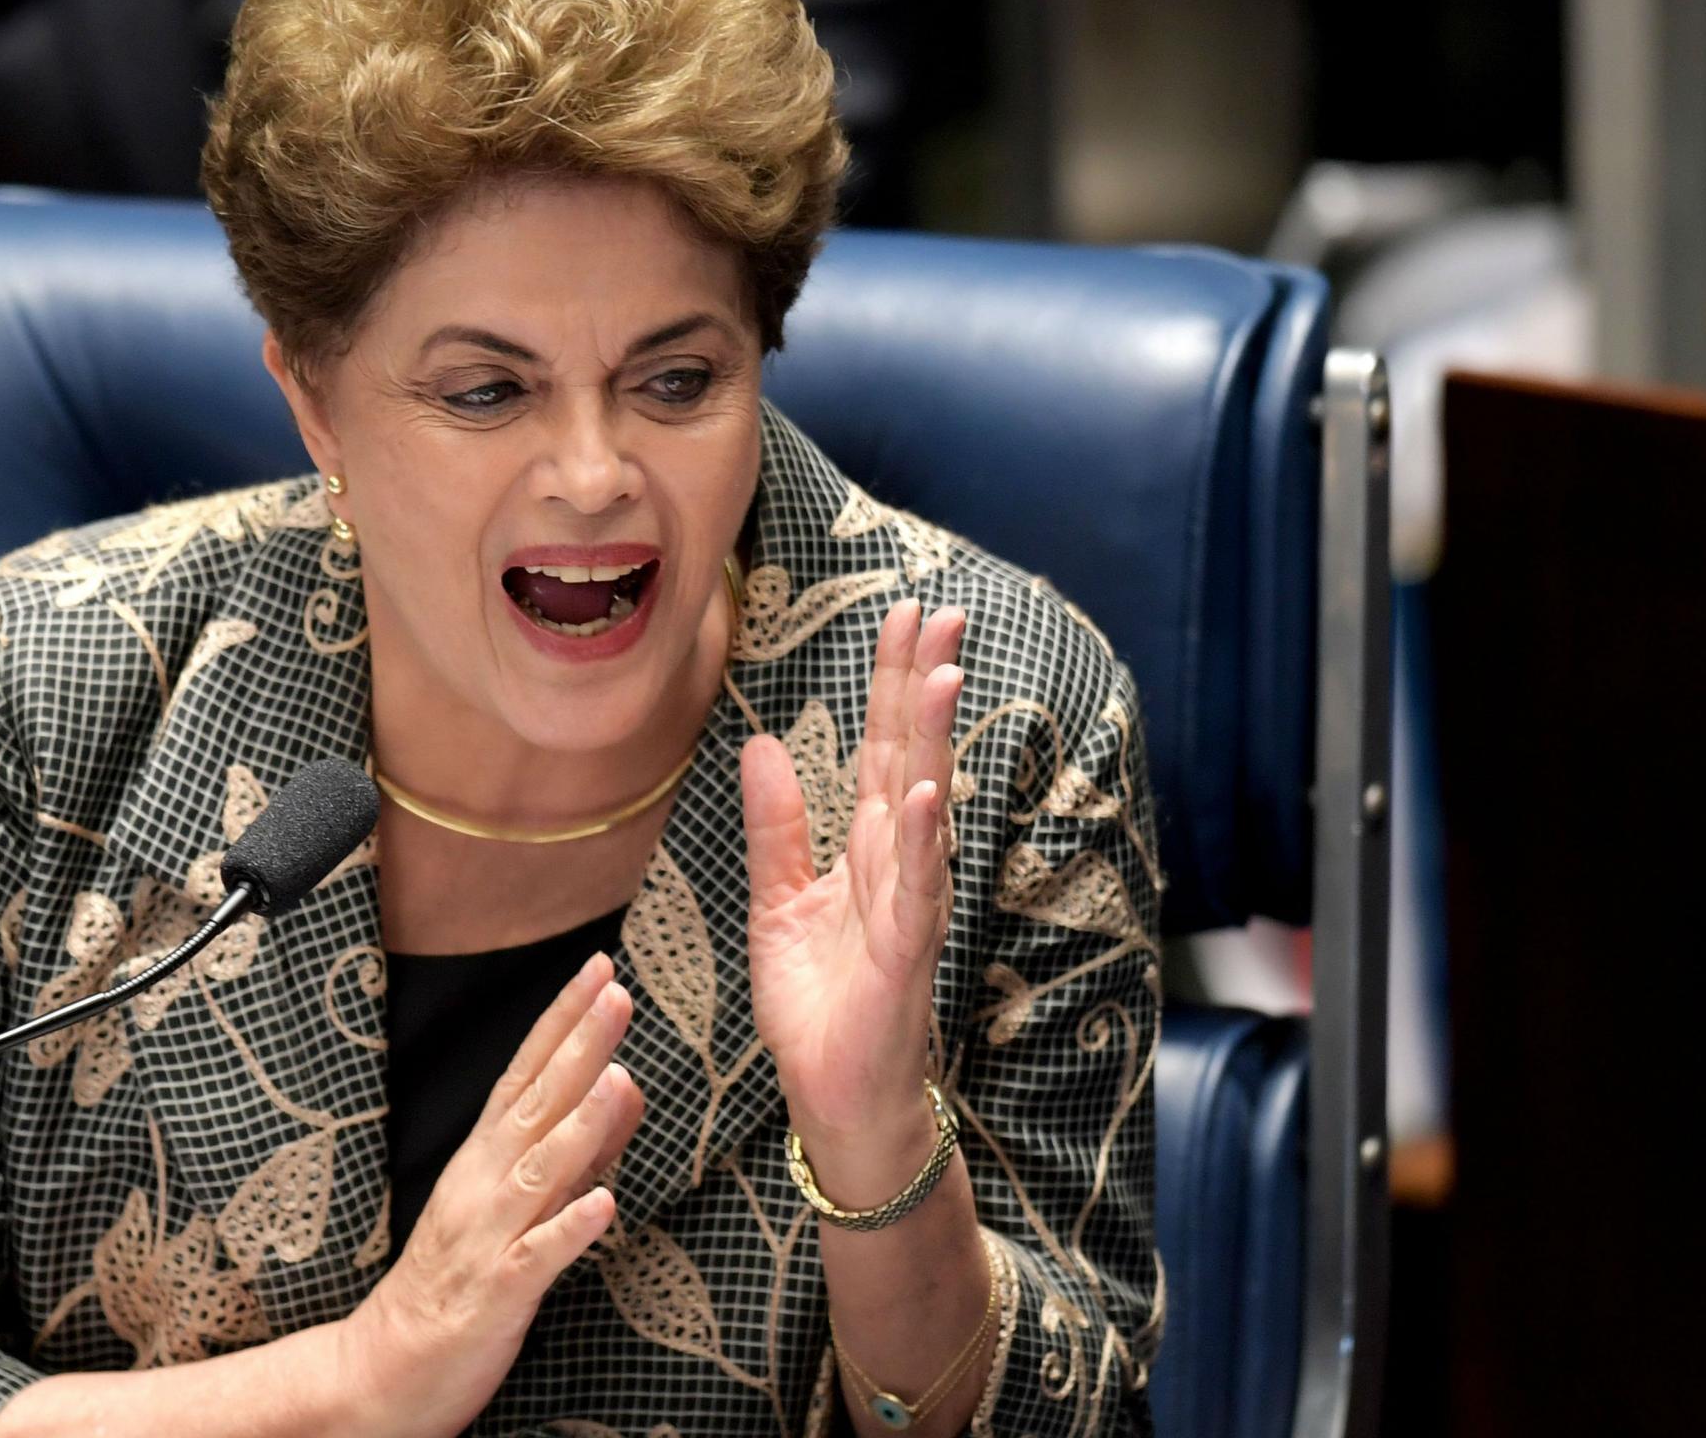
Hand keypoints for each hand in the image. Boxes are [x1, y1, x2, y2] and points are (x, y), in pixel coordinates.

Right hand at [339, 952, 646, 1437]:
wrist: (388, 1366)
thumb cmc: (460, 1276)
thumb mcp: (520, 1197)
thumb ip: (577, 1143)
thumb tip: (624, 1081)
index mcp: (486, 1156)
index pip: (528, 1072)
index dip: (563, 1020)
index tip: (600, 969)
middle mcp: (483, 1183)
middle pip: (534, 1103)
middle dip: (577, 1047)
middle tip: (616, 992)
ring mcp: (487, 1236)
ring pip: (536, 1171)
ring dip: (578, 1124)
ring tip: (618, 1077)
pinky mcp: (496, 1292)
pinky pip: (536, 1258)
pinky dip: (568, 1230)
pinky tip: (605, 1206)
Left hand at [742, 599, 966, 1169]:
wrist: (832, 1095)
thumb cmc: (818, 1007)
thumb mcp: (776, 902)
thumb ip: (776, 827)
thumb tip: (763, 745)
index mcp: (867, 848)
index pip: (884, 747)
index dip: (893, 682)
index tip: (906, 614)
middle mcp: (896, 864)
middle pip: (911, 755)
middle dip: (924, 683)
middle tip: (942, 609)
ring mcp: (907, 905)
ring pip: (923, 807)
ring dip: (933, 742)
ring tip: (942, 673)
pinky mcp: (904, 953)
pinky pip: (915, 889)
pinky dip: (920, 841)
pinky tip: (925, 793)